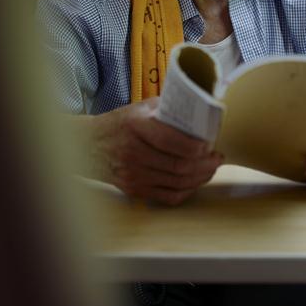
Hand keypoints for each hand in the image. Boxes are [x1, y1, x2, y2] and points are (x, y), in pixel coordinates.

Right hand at [89, 98, 223, 204]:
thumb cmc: (118, 124)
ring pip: (177, 183)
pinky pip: (168, 196)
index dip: (196, 146)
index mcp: (135, 126)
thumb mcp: (138, 108)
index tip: (210, 144)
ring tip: (211, 168)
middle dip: (205, 163)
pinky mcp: (134, 189)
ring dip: (200, 177)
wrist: (87, 146)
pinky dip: (187, 191)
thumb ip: (165, 108)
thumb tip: (198, 108)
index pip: (171, 140)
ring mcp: (133, 174)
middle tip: (217, 157)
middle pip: (178, 165)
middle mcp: (133, 152)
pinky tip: (195, 182)